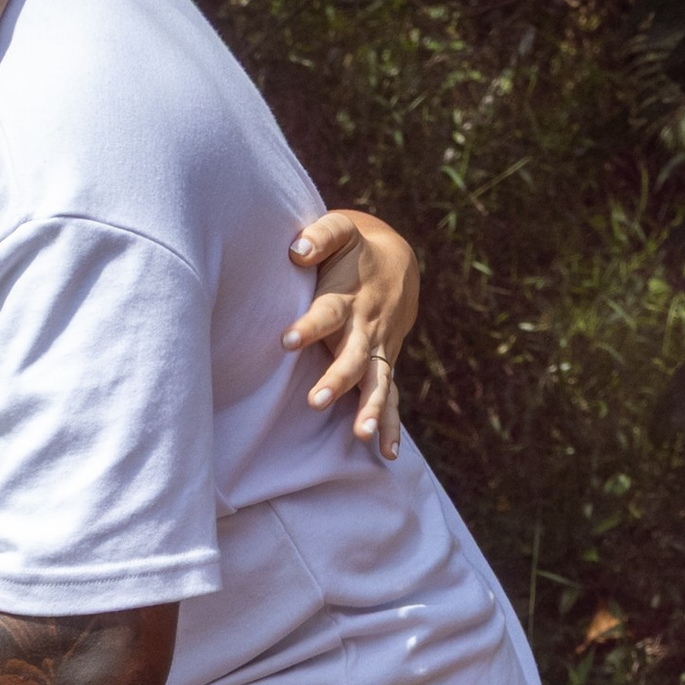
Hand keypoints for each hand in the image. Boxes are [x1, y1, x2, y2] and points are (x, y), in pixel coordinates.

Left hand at [284, 209, 419, 462]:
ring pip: (377, 382)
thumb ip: (320, 235)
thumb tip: (296, 250)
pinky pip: (391, 397)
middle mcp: (365, 329)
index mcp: (348, 298)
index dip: (309, 326)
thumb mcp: (340, 231)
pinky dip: (391, 425)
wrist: (396, 262)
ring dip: (370, 408)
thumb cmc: (354, 250)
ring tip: (361, 434)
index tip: (287, 340)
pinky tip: (386, 453)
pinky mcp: (384, 364)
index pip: (327, 313)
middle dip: (338, 379)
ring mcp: (378, 350)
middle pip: (354, 357)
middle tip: (316, 400)